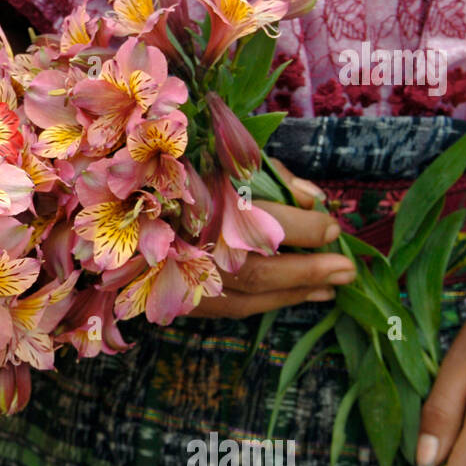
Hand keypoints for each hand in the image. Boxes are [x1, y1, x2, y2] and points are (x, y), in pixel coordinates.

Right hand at [190, 160, 356, 317]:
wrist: (119, 206)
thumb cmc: (176, 174)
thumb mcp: (222, 158)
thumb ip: (271, 175)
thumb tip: (314, 200)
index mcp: (199, 203)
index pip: (264, 222)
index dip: (304, 228)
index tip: (331, 226)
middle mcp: (190, 244)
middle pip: (259, 267)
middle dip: (309, 269)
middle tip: (347, 269)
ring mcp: (182, 275)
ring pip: (248, 294)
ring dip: (296, 293)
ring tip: (331, 287)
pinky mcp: (179, 295)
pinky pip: (232, 307)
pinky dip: (270, 303)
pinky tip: (299, 296)